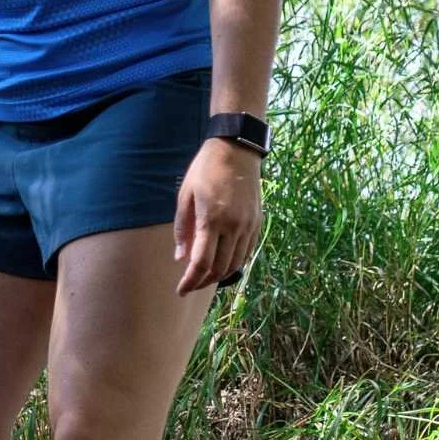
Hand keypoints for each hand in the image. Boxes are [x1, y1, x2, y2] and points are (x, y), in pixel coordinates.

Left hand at [173, 137, 262, 294]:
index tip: (180, 291)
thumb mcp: (186, 195)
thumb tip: (180, 258)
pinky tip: (222, 263)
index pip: (201, 263)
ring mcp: (248, 226)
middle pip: (219, 269)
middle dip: (203, 282)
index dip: (190, 281)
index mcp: (211, 220)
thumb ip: (182, 228)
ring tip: (204, 277)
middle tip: (190, 285)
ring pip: (235, 264)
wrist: (238, 149)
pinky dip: (234, 263)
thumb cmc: (206, 169)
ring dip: (219, 276)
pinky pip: (246, 252)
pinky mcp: (258, 222)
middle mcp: (233, 227)